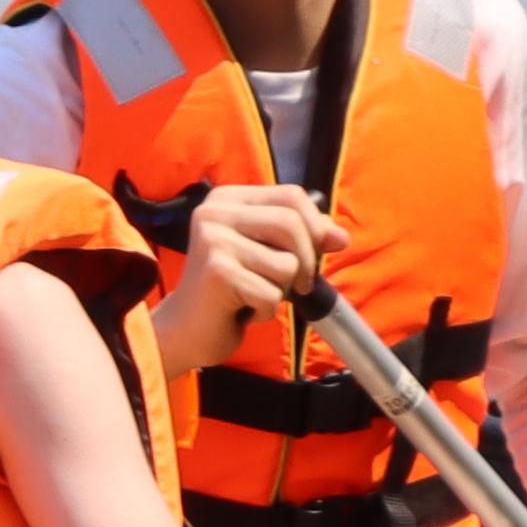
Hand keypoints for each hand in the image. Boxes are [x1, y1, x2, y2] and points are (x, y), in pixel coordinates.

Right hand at [156, 183, 321, 383]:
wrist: (185, 330)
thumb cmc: (231, 291)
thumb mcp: (268, 254)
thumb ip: (303, 239)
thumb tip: (341, 238)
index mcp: (227, 199)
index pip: (291, 195)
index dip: (316, 224)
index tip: (320, 252)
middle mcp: (215, 212)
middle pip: (291, 223)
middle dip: (307, 261)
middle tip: (299, 286)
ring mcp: (213, 240)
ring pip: (287, 263)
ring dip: (282, 290)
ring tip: (256, 295)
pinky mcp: (217, 272)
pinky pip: (271, 294)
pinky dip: (266, 311)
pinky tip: (241, 310)